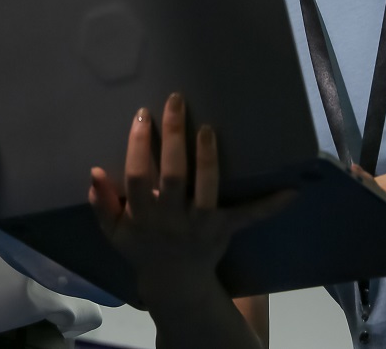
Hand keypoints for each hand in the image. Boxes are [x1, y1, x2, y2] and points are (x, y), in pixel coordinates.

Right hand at [89, 93, 291, 314]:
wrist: (175, 284)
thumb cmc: (142, 247)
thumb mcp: (114, 232)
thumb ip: (103, 204)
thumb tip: (94, 173)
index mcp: (143, 215)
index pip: (138, 177)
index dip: (138, 146)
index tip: (143, 116)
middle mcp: (171, 218)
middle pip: (172, 176)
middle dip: (173, 138)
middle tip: (176, 102)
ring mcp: (200, 224)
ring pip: (205, 190)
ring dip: (207, 159)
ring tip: (206, 128)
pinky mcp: (224, 229)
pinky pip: (248, 216)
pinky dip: (269, 205)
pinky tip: (291, 190)